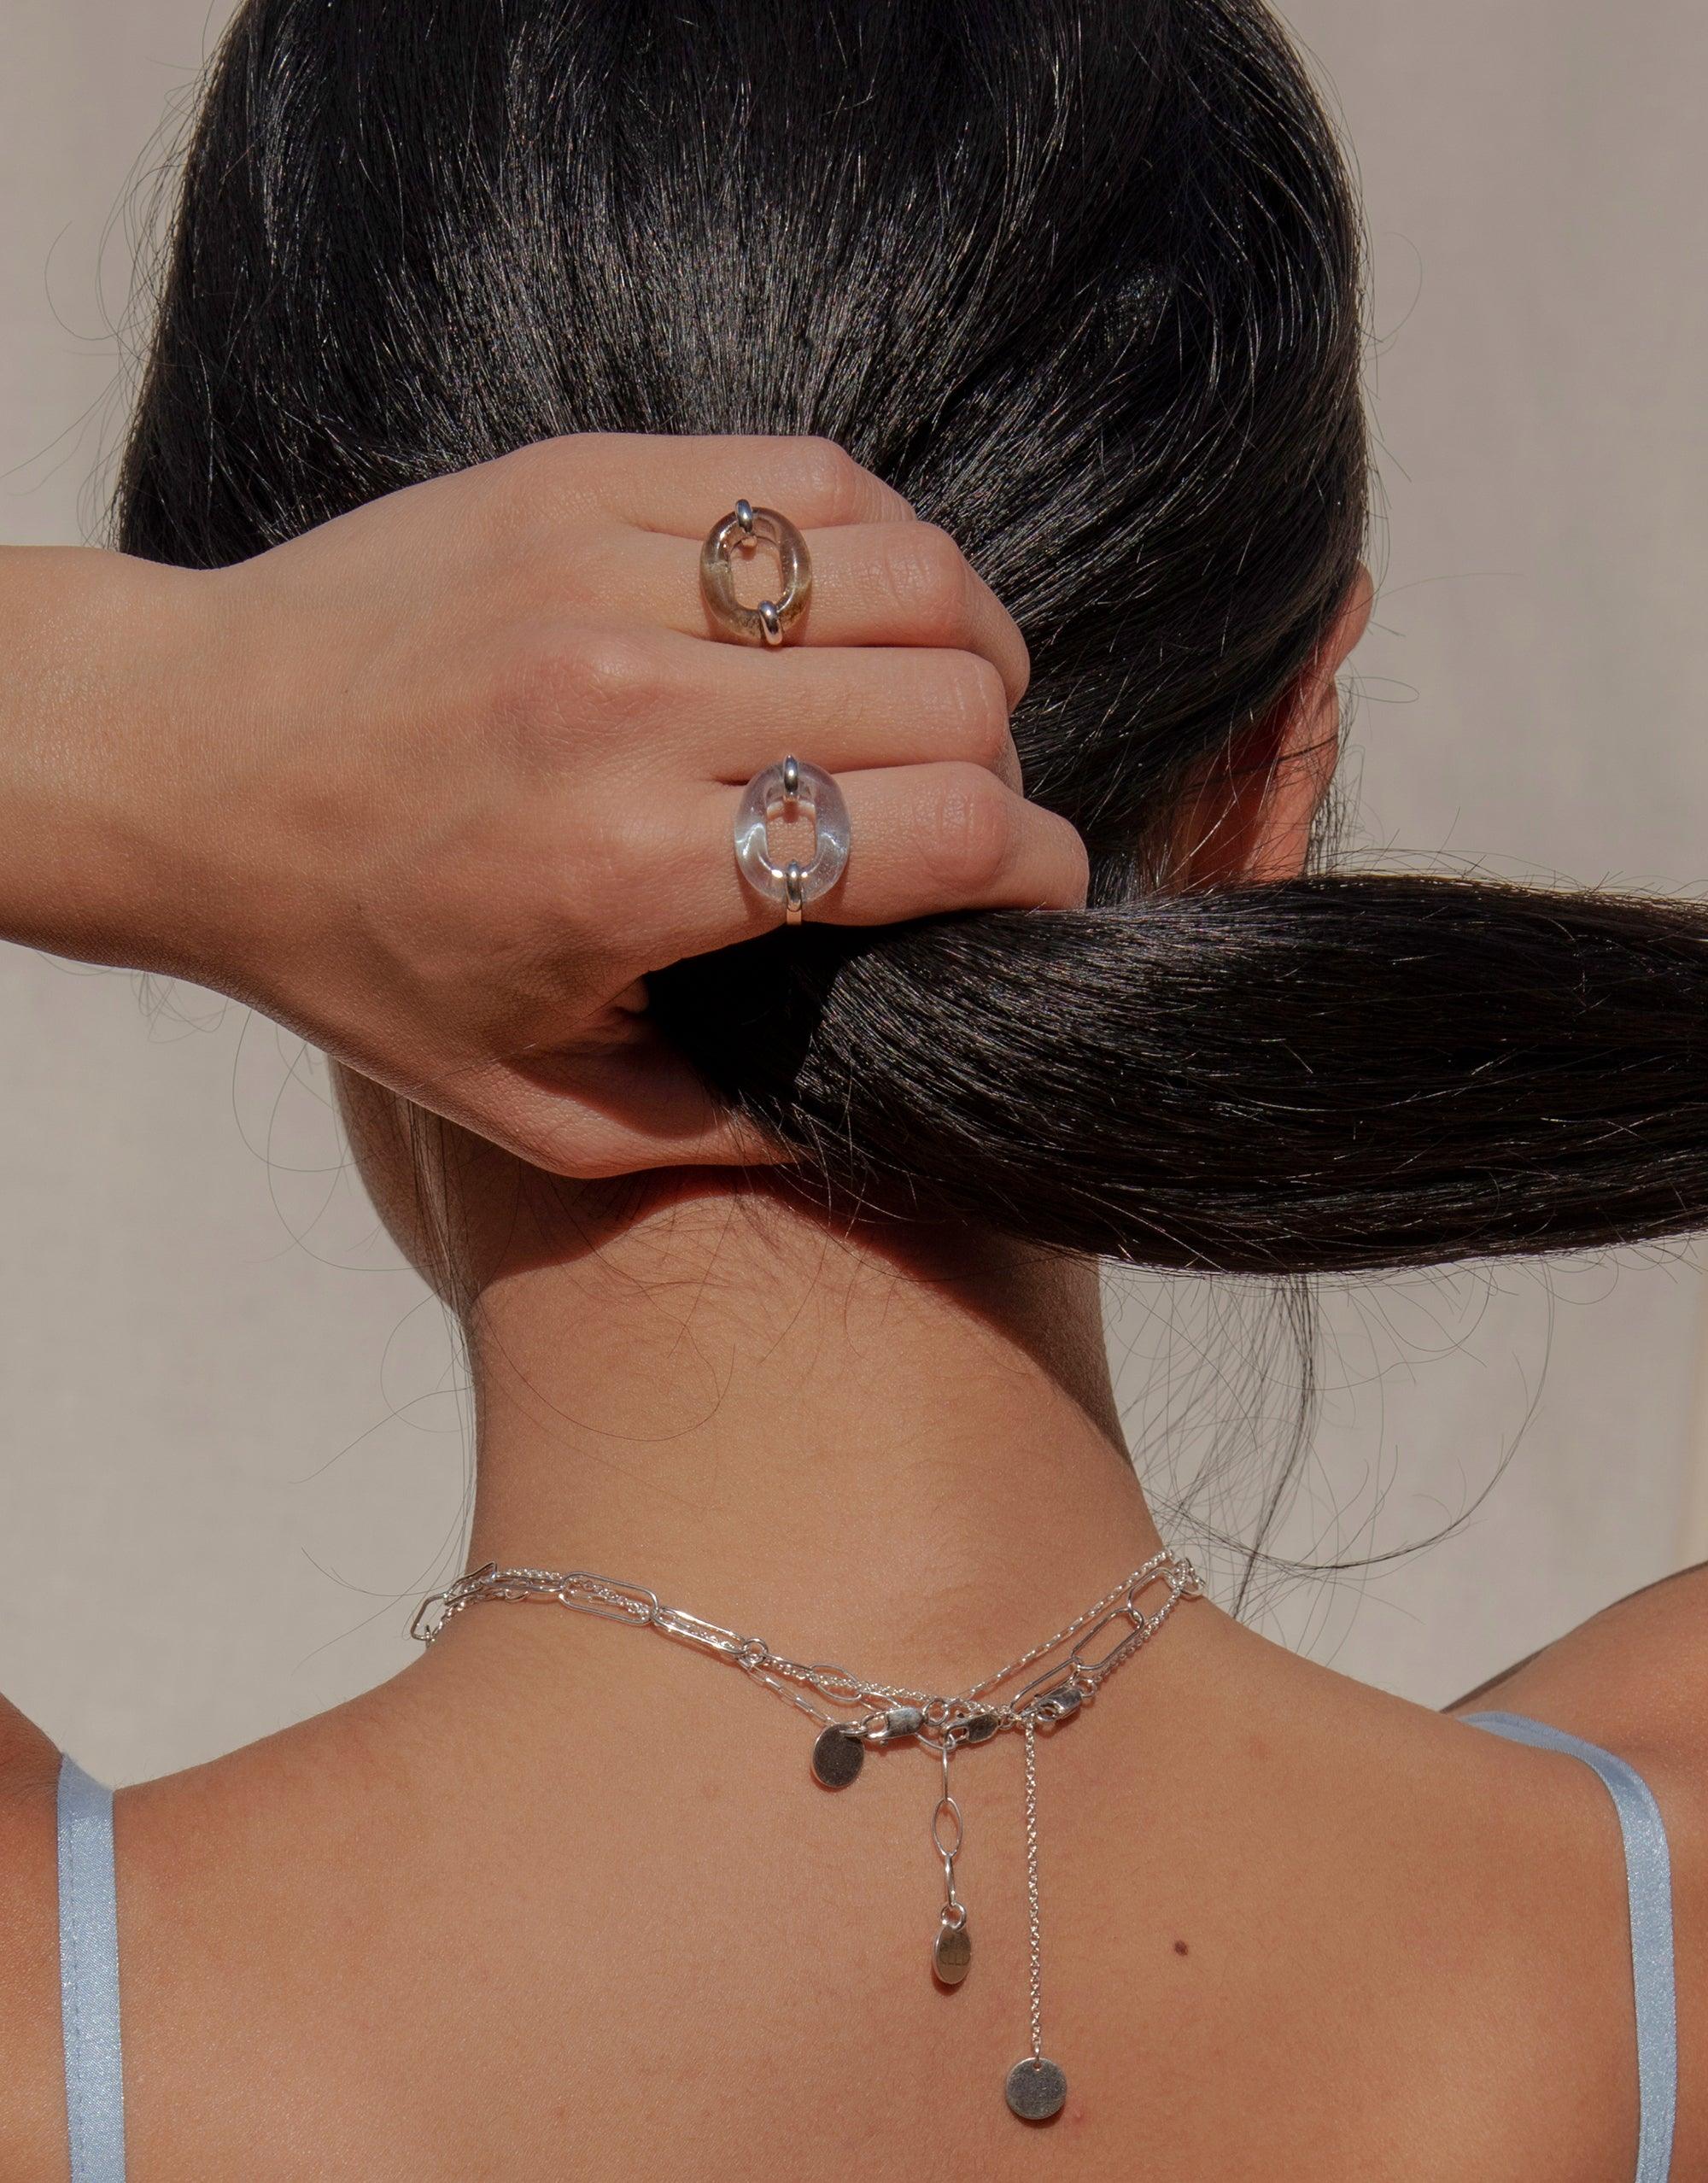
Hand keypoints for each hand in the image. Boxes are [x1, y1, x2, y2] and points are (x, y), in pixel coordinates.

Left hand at [47, 435, 1087, 1173]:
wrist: (188, 764)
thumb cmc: (359, 951)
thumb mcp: (537, 1108)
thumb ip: (727, 1124)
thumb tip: (881, 1090)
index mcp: (634, 871)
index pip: (943, 832)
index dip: (1037, 868)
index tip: (1034, 887)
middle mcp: (631, 707)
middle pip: (954, 699)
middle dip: (1002, 770)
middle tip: (963, 812)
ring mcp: (603, 570)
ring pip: (910, 567)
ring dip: (966, 645)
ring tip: (941, 701)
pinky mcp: (577, 478)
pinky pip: (812, 481)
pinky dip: (878, 544)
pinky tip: (852, 609)